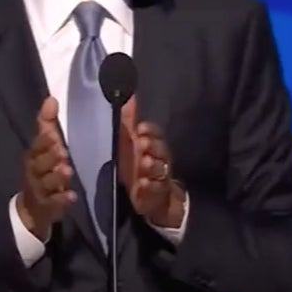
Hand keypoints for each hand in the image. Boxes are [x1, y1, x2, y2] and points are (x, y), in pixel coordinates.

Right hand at [17, 96, 76, 239]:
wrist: (32, 207)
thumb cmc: (43, 170)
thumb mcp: (44, 148)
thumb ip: (47, 124)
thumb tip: (51, 98)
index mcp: (34, 156)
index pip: (36, 146)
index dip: (43, 141)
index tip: (53, 134)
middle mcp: (34, 171)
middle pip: (40, 164)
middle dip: (50, 157)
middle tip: (62, 152)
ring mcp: (39, 190)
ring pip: (47, 182)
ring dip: (57, 177)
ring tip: (68, 170)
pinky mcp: (47, 206)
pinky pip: (53, 203)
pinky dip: (62, 200)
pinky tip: (72, 196)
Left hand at [119, 95, 184, 227]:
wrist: (149, 196)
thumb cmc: (137, 163)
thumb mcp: (130, 140)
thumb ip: (129, 119)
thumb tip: (130, 95)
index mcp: (153, 145)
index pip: (156, 134)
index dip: (150, 131)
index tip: (141, 129)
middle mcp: (159, 160)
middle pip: (161, 151)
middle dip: (153, 146)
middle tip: (143, 143)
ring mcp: (160, 177)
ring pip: (160, 170)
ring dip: (152, 166)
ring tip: (144, 163)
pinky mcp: (157, 194)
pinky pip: (156, 190)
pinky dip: (150, 187)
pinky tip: (143, 184)